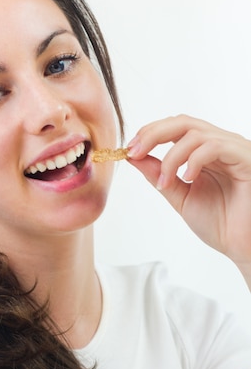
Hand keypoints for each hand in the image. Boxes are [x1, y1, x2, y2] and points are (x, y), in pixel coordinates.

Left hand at [126, 115, 250, 280]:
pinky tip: (188, 179)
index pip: (175, 128)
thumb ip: (160, 175)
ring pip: (195, 133)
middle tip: (135, 152)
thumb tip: (134, 157)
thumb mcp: (180, 196)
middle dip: (153, 134)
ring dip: (172, 157)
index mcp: (204, 152)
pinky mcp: (246, 158)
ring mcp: (234, 149)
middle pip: (183, 122)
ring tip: (165, 182)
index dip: (149, 134)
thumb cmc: (220, 223)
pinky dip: (194, 160)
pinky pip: (215, 146)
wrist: (242, 246)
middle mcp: (220, 145)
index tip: (129, 151)